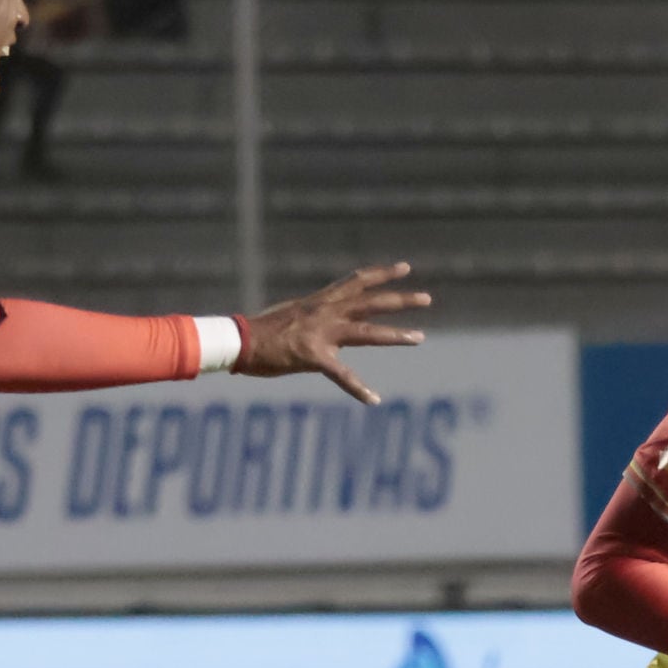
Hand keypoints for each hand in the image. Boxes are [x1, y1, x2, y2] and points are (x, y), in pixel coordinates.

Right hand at [235, 262, 429, 404]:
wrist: (239, 340)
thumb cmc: (261, 329)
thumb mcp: (293, 313)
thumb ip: (315, 314)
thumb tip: (324, 319)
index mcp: (321, 301)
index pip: (357, 281)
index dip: (382, 273)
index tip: (405, 268)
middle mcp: (326, 312)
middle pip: (371, 302)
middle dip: (401, 300)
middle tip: (427, 298)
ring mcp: (322, 334)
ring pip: (367, 332)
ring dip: (395, 335)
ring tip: (419, 337)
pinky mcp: (313, 357)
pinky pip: (342, 375)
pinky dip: (358, 389)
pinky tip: (374, 399)